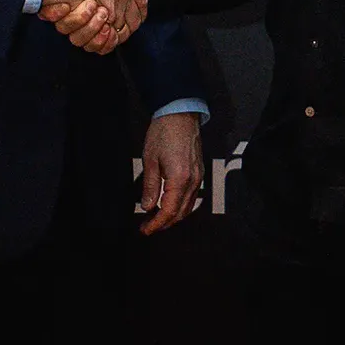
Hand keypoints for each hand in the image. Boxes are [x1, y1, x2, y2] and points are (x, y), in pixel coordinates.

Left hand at [139, 112, 202, 235]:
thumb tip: (146, 206)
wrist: (180, 114)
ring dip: (173, 217)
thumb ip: (149, 186)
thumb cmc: (164, 132)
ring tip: (156, 219)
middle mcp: (193, 181)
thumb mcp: (150, 160)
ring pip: (188, 207)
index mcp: (179, 179)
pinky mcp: (199, 173)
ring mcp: (198, 177)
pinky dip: (180, 206)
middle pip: (180, 213)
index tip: (145, 229)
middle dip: (164, 224)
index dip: (156, 224)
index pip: (168, 211)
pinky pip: (192, 197)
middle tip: (148, 227)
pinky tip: (169, 205)